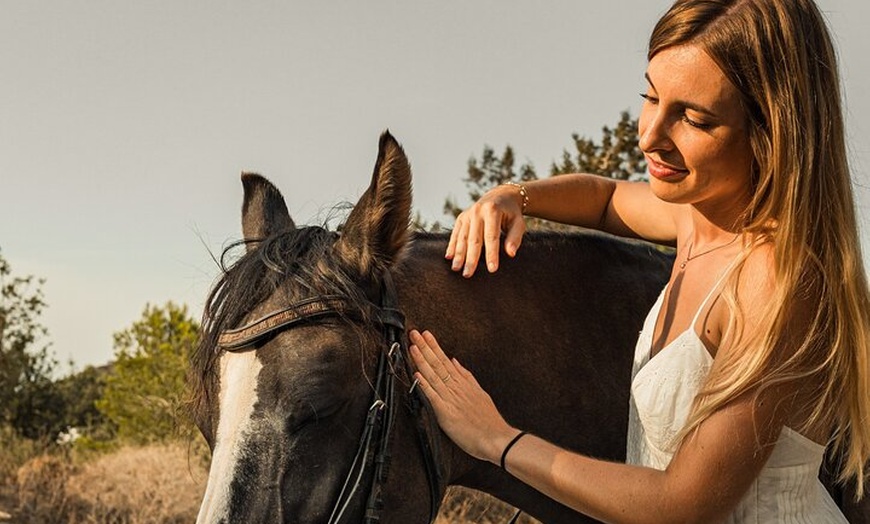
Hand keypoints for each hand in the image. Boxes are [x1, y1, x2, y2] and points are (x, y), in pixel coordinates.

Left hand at [408, 329, 516, 463]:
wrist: (497, 439)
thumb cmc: (489, 420)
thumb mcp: (480, 393)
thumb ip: (467, 377)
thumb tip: (455, 362)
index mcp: (463, 384)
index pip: (445, 361)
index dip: (434, 347)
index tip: (426, 334)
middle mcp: (456, 388)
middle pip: (438, 364)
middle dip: (425, 347)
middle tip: (414, 333)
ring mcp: (451, 399)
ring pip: (433, 376)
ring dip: (422, 361)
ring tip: (413, 347)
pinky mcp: (446, 413)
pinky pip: (432, 396)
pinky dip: (424, 385)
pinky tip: (416, 375)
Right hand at [446, 185, 526, 276]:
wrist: (500, 196)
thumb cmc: (511, 214)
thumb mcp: (518, 223)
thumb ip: (515, 237)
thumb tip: (510, 253)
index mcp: (492, 211)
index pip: (491, 237)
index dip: (492, 254)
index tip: (492, 269)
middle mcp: (477, 211)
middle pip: (474, 239)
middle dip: (471, 258)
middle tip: (468, 274)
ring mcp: (467, 214)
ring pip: (462, 237)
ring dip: (459, 254)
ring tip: (456, 269)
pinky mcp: (461, 217)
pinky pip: (455, 233)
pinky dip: (452, 245)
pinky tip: (449, 257)